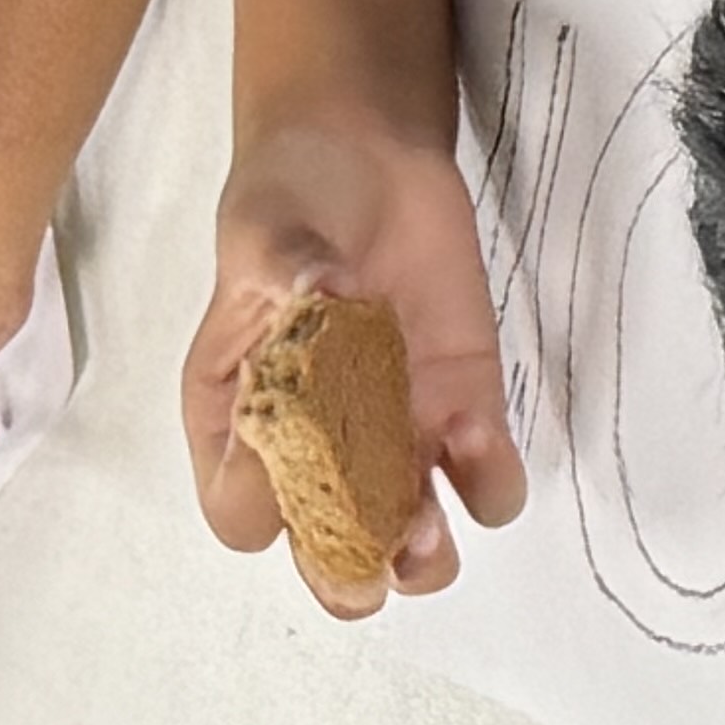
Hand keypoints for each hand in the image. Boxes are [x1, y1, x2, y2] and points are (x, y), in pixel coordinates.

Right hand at [181, 104, 522, 616]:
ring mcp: (394, 439)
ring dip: (422, 550)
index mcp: (237, 421)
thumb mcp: (268, 238)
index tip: (289, 466)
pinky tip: (477, 434)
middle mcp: (314, 450)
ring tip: (430, 520)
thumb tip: (315, 310)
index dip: (263, 506)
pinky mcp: (461, 413)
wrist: (366, 154)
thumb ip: (286, 287)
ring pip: (408, 543)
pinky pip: (482, 482)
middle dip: (352, 570)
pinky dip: (486, 479)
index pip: (241, 509)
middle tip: (373, 557)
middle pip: (326, 554)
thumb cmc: (293, 201)